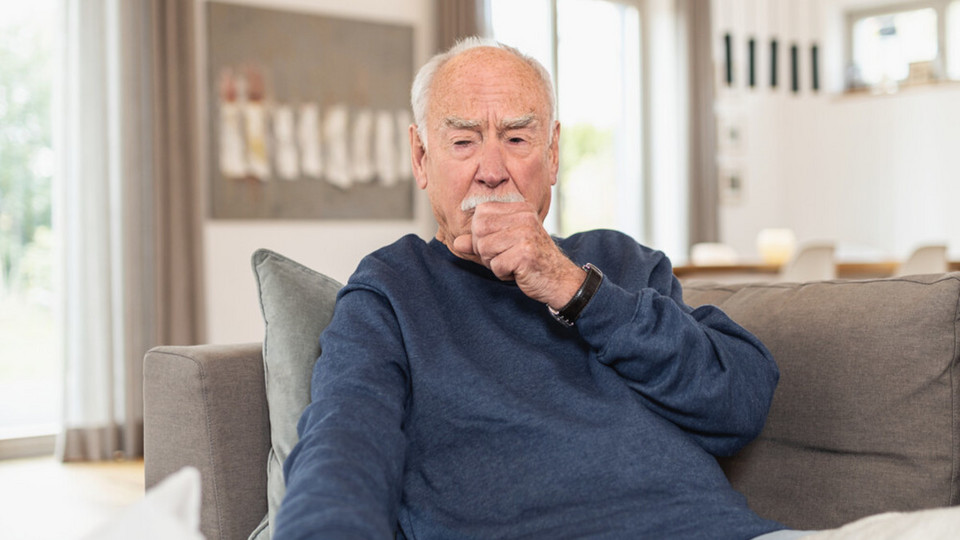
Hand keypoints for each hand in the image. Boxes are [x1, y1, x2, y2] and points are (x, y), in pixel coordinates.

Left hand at [452, 201, 584, 307]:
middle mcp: (524, 217)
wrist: (560, 280)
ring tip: (511, 264)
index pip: (481, 212)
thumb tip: (456, 243)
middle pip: (479, 229)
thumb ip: (479, 242)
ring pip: (484, 248)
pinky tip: (517, 272)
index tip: (496, 244)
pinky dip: (502, 274)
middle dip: (484, 249)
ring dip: (493, 263)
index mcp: (520, 208)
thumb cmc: (531, 261)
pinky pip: (496, 265)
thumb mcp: (504, 246)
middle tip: (502, 257)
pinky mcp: (525, 253)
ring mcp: (526, 234)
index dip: (480, 232)